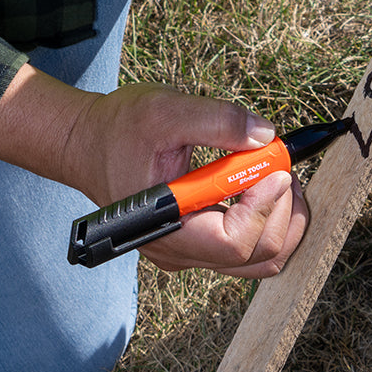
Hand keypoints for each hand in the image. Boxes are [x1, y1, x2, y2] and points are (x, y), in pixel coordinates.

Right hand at [0, 66, 307, 277]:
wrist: (87, 144)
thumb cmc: (118, 130)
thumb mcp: (164, 110)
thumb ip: (216, 120)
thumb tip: (266, 135)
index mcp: (167, 227)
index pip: (234, 242)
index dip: (264, 206)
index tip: (273, 167)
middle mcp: (180, 251)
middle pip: (257, 258)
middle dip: (282, 210)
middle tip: (284, 166)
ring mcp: (191, 252)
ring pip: (259, 260)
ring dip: (282, 219)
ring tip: (281, 174)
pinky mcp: (199, 243)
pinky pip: (249, 250)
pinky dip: (270, 220)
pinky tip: (267, 183)